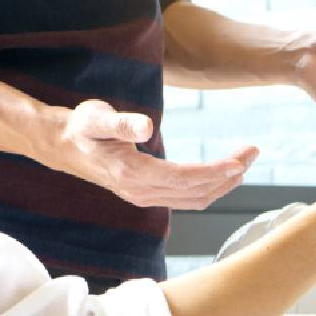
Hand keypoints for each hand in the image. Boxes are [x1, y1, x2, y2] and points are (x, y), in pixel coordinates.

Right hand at [59, 100, 257, 208]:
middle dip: (229, 173)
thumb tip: (146, 127)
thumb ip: (121, 122)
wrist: (62, 146)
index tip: (239, 161)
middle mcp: (141, 192)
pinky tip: (226, 173)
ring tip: (246, 159)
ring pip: (196, 198)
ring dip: (225, 182)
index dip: (214, 172)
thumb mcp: (95, 117)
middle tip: (253, 150)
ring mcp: (146, 198)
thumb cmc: (81, 127)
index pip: (184, 178)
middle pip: (197, 190)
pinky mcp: (150, 196)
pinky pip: (188, 199)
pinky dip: (212, 187)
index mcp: (132, 174)